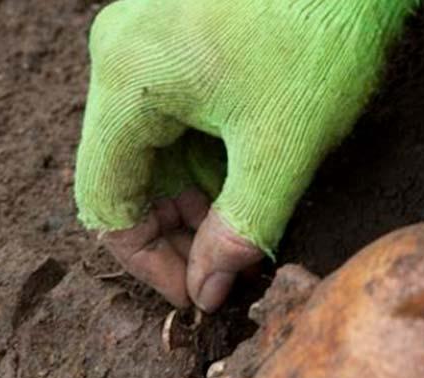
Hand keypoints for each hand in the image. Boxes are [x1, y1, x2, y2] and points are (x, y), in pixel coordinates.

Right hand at [74, 0, 419, 310]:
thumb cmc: (318, 36)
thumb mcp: (280, 151)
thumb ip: (240, 230)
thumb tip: (209, 291)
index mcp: (126, 81)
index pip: (105, 202)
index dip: (149, 262)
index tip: (196, 295)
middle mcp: (119, 57)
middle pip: (125, 176)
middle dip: (176, 232)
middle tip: (227, 272)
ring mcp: (148, 41)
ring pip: (153, 150)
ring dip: (194, 199)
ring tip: (247, 232)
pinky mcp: (180, 37)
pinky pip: (175, 117)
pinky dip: (206, 159)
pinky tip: (249, 182)